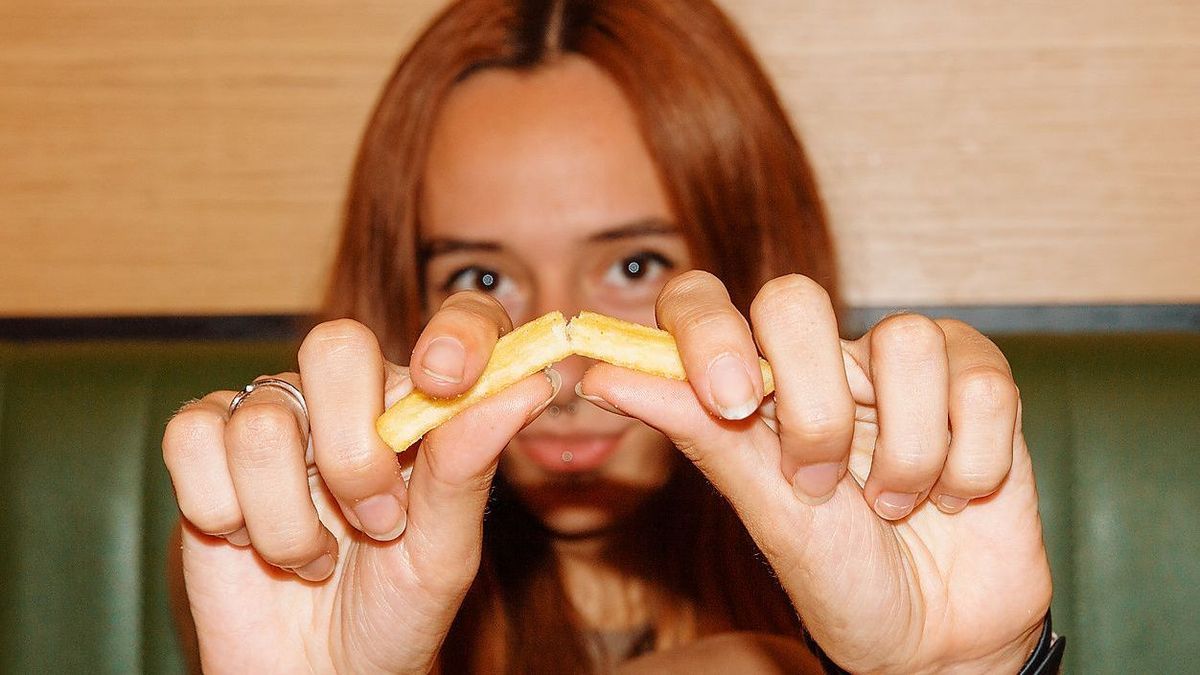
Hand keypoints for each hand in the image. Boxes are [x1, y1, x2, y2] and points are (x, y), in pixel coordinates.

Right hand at [163, 292, 554, 673]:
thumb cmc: (394, 614)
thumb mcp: (444, 553)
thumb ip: (469, 466)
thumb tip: (529, 383)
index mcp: (424, 408)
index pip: (455, 322)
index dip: (457, 332)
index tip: (448, 377)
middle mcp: (351, 397)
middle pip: (335, 347)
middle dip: (353, 455)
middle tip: (377, 523)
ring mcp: (277, 416)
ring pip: (263, 417)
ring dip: (290, 517)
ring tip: (317, 556)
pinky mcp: (206, 445)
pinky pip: (193, 437)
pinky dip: (223, 510)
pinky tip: (249, 539)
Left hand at [579, 272, 1052, 673]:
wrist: (933, 642)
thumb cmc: (838, 577)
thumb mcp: (763, 509)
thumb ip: (694, 431)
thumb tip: (595, 372)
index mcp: (753, 385)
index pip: (701, 299)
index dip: (706, 331)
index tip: (731, 403)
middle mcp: (822, 362)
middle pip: (794, 299)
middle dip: (813, 408)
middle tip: (820, 482)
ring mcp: (900, 370)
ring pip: (905, 341)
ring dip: (906, 454)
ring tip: (897, 506)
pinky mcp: (978, 385)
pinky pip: (981, 381)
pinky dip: (971, 461)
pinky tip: (958, 496)